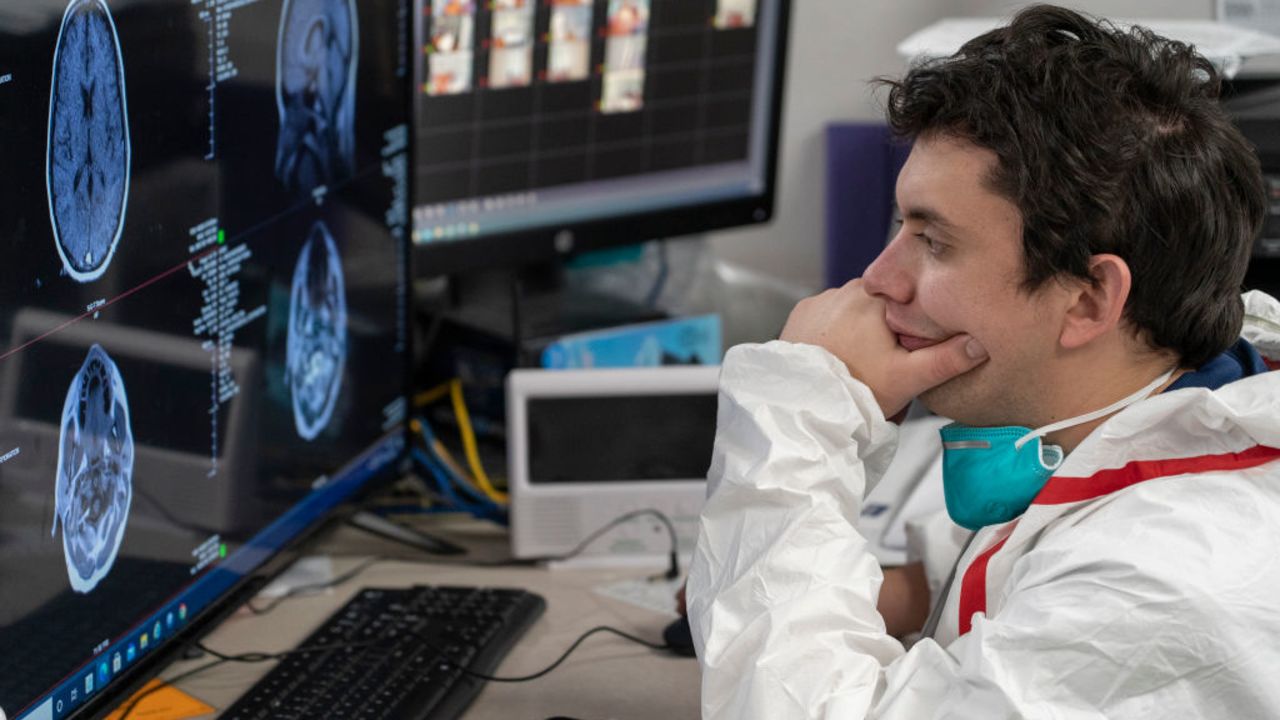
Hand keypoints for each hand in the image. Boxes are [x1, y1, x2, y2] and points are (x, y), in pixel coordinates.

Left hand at [779, 279, 987, 417]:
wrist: (804, 404)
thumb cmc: (856, 391)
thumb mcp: (909, 378)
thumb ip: (947, 359)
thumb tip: (980, 343)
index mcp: (876, 298)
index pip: (908, 298)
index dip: (914, 321)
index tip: (910, 346)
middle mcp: (846, 290)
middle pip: (882, 303)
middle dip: (887, 326)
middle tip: (885, 359)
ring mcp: (820, 300)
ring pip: (854, 308)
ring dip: (860, 327)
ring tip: (860, 360)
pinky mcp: (801, 313)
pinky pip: (828, 316)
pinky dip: (834, 331)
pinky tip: (838, 353)